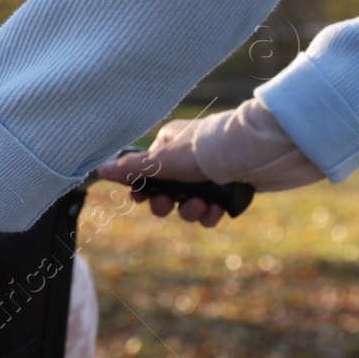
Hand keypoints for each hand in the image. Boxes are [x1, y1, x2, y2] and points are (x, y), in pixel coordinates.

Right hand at [96, 118, 226, 227]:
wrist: (258, 151)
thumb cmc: (204, 150)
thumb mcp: (161, 160)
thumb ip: (131, 168)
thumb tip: (100, 170)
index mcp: (170, 144)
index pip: (147, 171)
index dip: (143, 189)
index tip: (141, 198)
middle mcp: (189, 158)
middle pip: (166, 191)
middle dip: (167, 203)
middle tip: (168, 204)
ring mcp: (211, 173)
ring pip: (189, 202)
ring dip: (191, 211)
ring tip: (201, 206)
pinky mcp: (230, 187)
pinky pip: (213, 208)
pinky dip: (211, 213)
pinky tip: (216, 211)